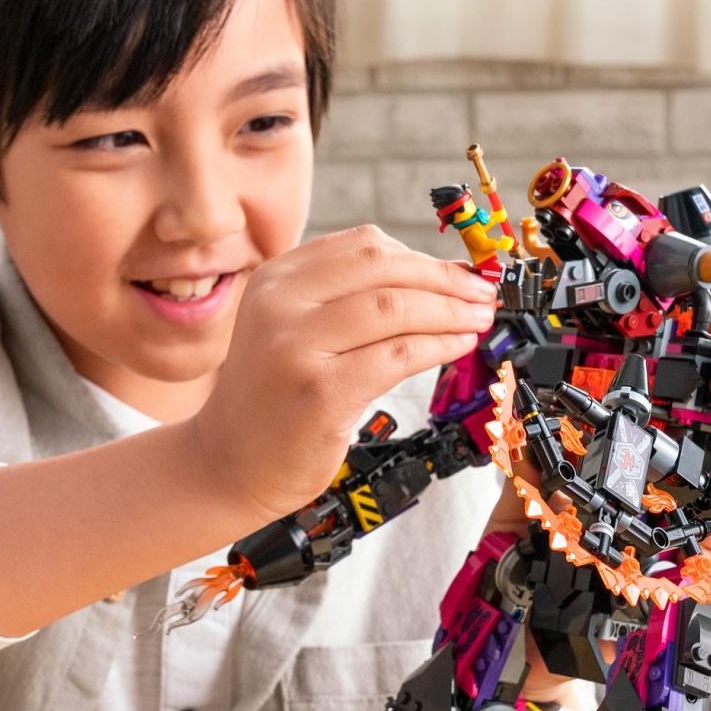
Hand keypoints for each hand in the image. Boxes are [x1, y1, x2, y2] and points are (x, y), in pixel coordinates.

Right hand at [185, 226, 498, 524]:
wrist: (226, 465)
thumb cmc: (272, 400)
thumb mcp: (289, 329)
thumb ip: (343, 300)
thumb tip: (435, 282)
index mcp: (276, 279)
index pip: (364, 245)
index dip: (423, 255)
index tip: (461, 272)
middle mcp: (279, 304)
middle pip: (383, 267)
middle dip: (446, 279)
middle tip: (484, 294)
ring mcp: (295, 347)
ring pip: (394, 307)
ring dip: (451, 311)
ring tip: (480, 320)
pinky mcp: (319, 392)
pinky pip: (396, 355)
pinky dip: (439, 346)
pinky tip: (458, 347)